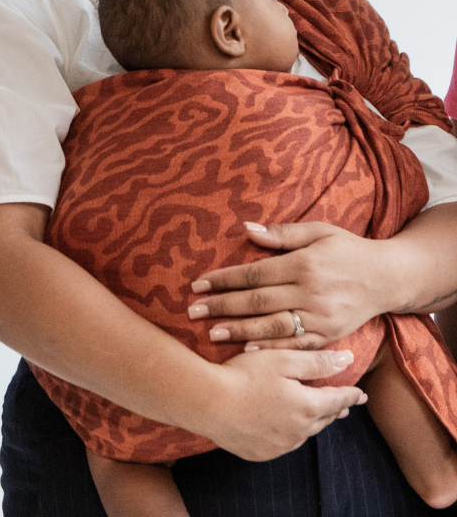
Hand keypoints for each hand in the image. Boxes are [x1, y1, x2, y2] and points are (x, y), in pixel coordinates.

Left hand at [188, 222, 390, 349]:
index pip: (254, 274)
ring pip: (273, 327)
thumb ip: (282, 234)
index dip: (224, 280)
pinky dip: (272, 350)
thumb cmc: (347, 249)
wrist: (388, 277)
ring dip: (240, 331)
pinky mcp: (329, 335)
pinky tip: (248, 352)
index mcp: (304, 264)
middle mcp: (311, 292)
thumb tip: (246, 229)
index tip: (198, 285)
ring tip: (212, 333)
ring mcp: (321, 317)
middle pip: (258, 302)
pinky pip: (296, 346)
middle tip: (193, 311)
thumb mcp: (319, 231)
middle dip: (222, 306)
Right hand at [196, 347, 366, 460]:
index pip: (338, 400)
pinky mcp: (261, 453)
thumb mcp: (281, 360)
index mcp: (308, 406)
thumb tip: (348, 360)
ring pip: (303, 433)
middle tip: (340, 404)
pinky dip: (286, 433)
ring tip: (309, 414)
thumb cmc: (243, 375)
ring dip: (309, 422)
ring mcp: (280, 445)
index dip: (351, 395)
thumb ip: (316, 362)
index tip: (361, 394)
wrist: (207, 402)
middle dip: (332, 409)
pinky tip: (279, 426)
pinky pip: (281, 443)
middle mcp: (299, 431)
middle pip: (323, 419)